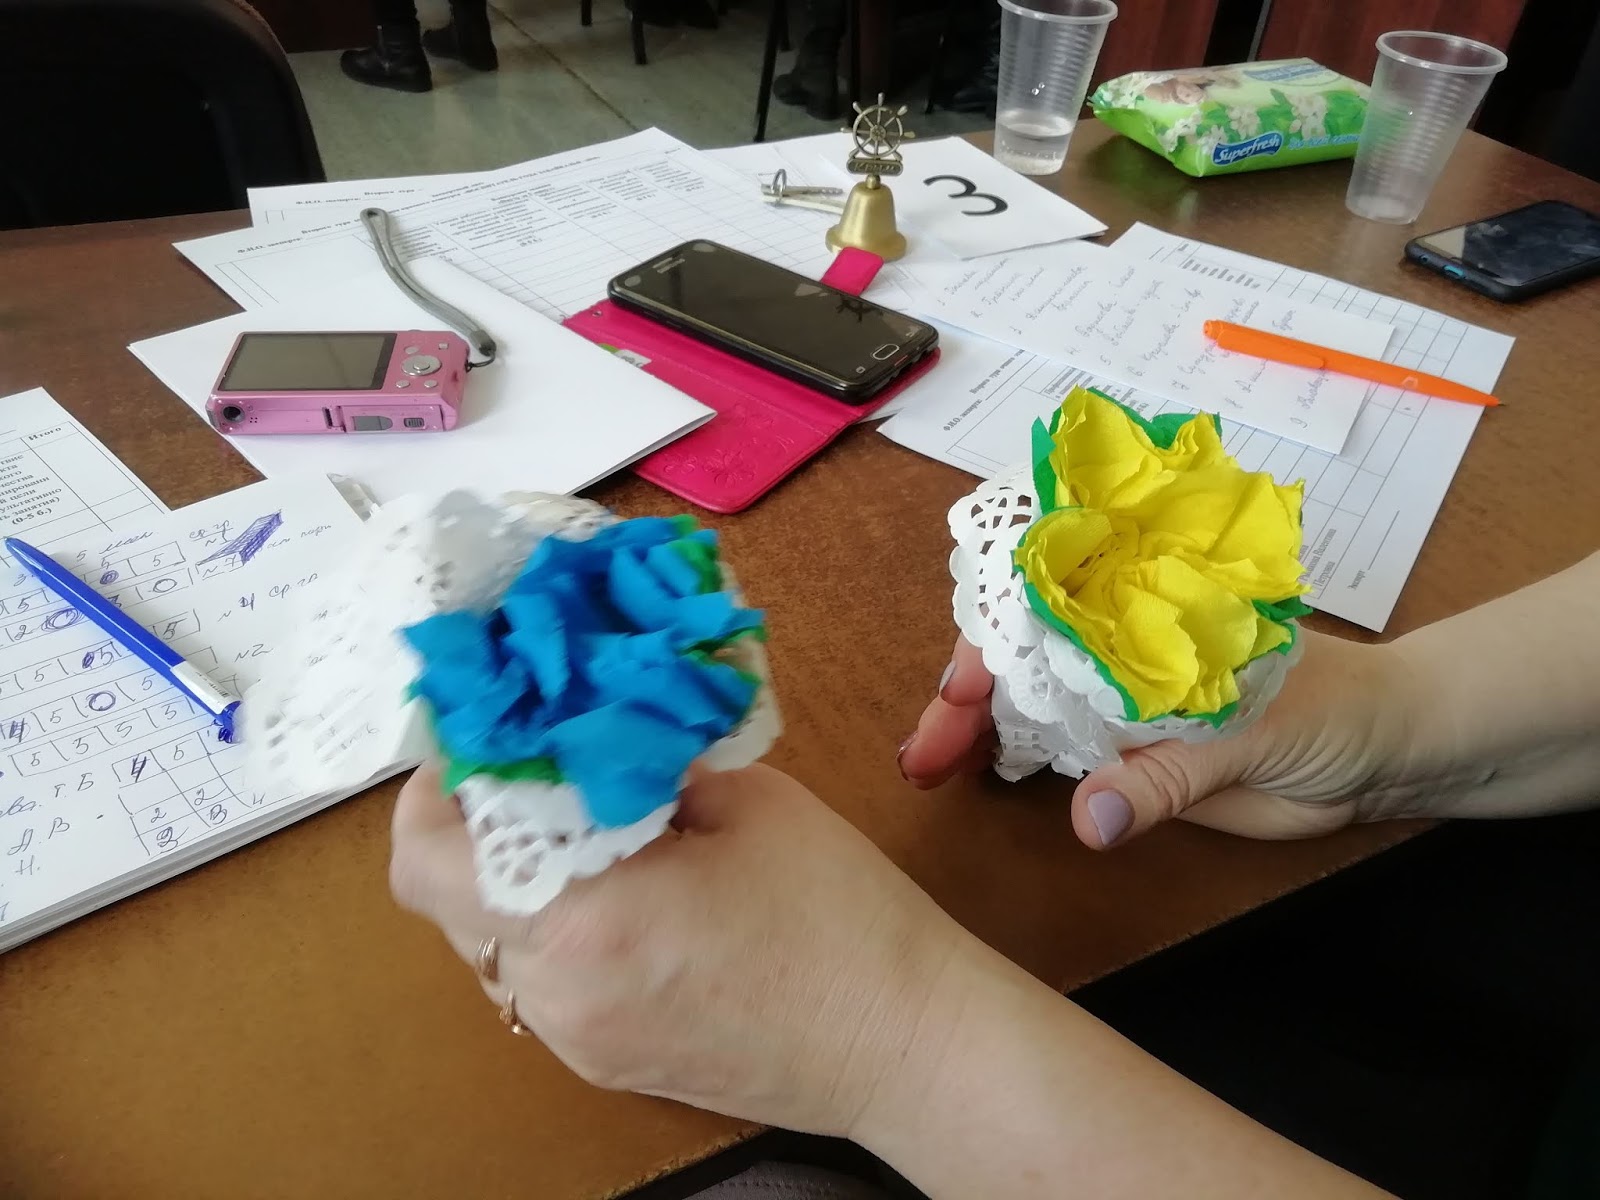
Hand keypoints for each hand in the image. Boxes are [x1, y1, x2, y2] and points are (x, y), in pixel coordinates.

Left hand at [389, 763, 968, 1135]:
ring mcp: (575, 1040)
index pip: (429, 861)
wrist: (903, 1042)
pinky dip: (554, 924)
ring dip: (513, 878)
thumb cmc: (838, 914)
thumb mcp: (743, 800)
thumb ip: (644, 762)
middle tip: (533, 765)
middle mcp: (556, 993)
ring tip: (584, 825)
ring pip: (492, 944)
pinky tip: (622, 888)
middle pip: (451, 903)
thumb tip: (588, 731)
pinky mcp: (603, 1062)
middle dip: (476, 826)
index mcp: (583, 919)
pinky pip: (542, 981)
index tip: (480, 737)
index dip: (434, 789)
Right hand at [900, 631, 1424, 847]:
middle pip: (1021, 659)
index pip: (1048, 610)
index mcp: (1148, 615)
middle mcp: (1122, 651)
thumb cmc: (1333, 708)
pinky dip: (1011, 762)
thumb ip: (1172, 773)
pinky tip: (973, 778)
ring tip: (927, 769)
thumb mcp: (1255, 731)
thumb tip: (1091, 818)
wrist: (1387, 754)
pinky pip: (1060, 757)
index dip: (993, 645)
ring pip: (1028, 706)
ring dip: (973, 731)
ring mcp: (1122, 705)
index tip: (958, 690)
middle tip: (921, 755)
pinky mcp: (1133, 759)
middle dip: (962, 698)